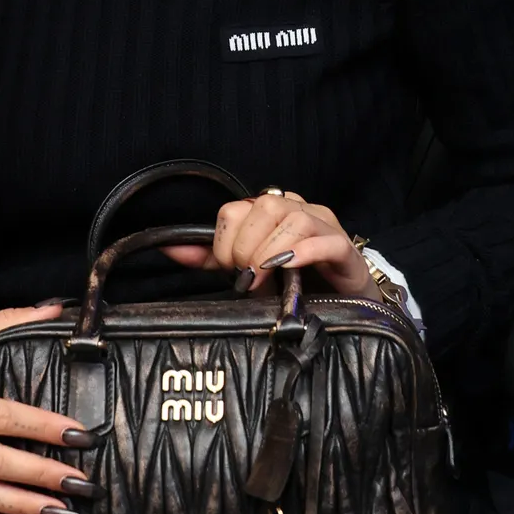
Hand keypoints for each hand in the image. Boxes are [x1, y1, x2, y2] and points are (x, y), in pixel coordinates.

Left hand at [163, 191, 379, 298]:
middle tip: (248, 278)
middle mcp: (298, 209)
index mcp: (271, 211)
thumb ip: (210, 259)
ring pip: (294, 219)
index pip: (236, 208)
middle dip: (247, 247)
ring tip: (267, 277)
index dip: (226, 241)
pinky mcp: (345, 249)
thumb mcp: (246, 271)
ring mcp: (325, 226)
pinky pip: (326, 240)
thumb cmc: (293, 284)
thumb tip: (168, 248)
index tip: (230, 269)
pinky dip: (304, 251)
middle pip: (264, 208)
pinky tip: (289, 266)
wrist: (341, 305)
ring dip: (271, 251)